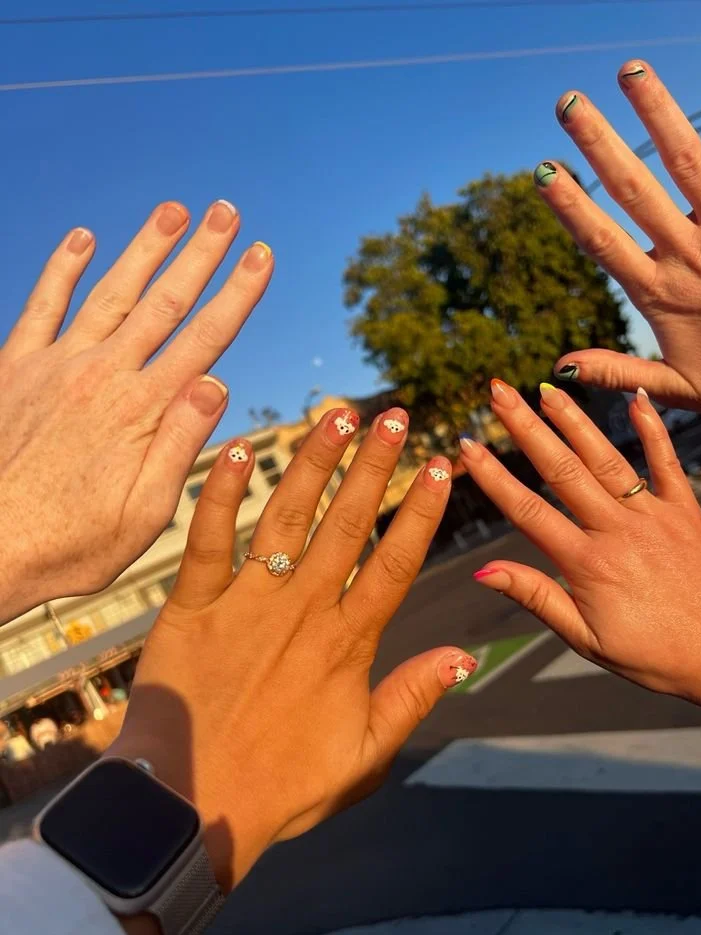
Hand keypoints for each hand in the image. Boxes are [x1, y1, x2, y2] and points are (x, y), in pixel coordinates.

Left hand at [0, 201, 272, 621]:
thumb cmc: (69, 543)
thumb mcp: (143, 514)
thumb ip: (179, 445)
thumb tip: (218, 383)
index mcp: (142, 411)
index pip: (204, 339)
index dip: (237, 294)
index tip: (261, 257)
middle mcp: (103, 375)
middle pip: (164, 302)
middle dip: (200, 253)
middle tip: (225, 211)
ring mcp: (57, 365)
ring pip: (110, 291)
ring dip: (143, 248)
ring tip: (172, 210)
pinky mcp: (17, 368)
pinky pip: (42, 305)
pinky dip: (61, 269)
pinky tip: (80, 238)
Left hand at [109, 406, 473, 898]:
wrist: (190, 807)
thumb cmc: (281, 788)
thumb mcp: (365, 755)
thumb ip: (412, 698)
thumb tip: (464, 656)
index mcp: (347, 643)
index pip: (395, 562)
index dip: (421, 511)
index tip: (441, 466)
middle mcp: (302, 610)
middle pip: (348, 524)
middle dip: (376, 466)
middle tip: (396, 416)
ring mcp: (245, 603)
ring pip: (288, 517)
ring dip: (315, 463)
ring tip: (339, 416)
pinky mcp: (192, 606)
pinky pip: (207, 539)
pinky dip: (221, 493)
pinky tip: (238, 449)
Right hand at [459, 379, 700, 726]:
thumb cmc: (656, 657)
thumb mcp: (587, 639)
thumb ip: (536, 597)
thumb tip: (483, 571)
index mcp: (588, 565)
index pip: (528, 511)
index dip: (493, 476)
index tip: (466, 446)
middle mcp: (619, 531)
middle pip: (562, 470)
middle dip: (525, 427)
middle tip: (498, 393)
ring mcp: (655, 516)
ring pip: (606, 458)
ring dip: (573, 420)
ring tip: (547, 388)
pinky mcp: (686, 511)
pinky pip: (667, 461)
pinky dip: (651, 428)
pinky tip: (633, 398)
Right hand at [536, 58, 700, 418]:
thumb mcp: (679, 389)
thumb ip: (620, 372)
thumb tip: (559, 367)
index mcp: (661, 293)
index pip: (603, 241)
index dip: (570, 206)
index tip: (543, 172)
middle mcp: (692, 254)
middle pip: (636, 190)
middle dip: (600, 143)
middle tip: (570, 103)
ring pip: (689, 163)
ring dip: (658, 114)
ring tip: (631, 71)